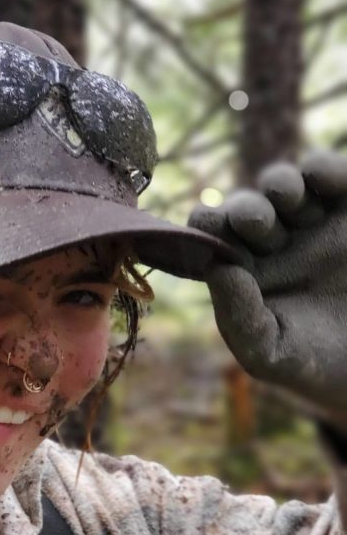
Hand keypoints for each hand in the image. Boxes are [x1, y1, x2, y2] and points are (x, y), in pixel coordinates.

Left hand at [187, 151, 346, 426]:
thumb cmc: (315, 365)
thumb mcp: (269, 354)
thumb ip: (238, 317)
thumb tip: (218, 268)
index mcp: (241, 272)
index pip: (211, 239)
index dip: (204, 226)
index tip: (205, 224)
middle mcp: (271, 242)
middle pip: (244, 208)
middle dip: (245, 209)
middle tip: (255, 223)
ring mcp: (312, 222)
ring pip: (283, 184)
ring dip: (278, 184)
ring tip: (286, 200)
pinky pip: (330, 174)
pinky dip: (323, 169)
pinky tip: (321, 181)